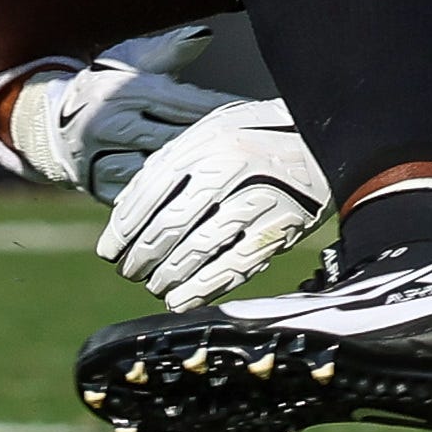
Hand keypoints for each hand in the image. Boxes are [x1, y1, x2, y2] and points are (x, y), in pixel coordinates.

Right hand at [0, 29, 236, 193]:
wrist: (49, 124)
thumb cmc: (104, 85)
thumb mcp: (130, 59)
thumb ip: (169, 49)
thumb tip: (205, 35)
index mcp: (122, 91)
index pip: (184, 103)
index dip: (220, 109)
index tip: (254, 113)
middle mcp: (110, 125)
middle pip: (177, 139)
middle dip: (215, 142)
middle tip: (254, 145)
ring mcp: (102, 160)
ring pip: (162, 171)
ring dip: (196, 172)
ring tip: (234, 171)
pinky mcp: (100, 188)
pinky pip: (144, 195)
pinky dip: (171, 194)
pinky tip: (200, 193)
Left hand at [98, 95, 326, 307]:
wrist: (321, 140)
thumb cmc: (256, 136)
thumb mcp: (210, 132)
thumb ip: (171, 165)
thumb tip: (127, 208)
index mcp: (204, 144)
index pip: (150, 194)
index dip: (124, 229)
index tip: (110, 251)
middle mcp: (227, 170)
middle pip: (170, 225)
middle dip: (141, 256)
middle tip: (129, 272)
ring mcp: (255, 201)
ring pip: (199, 250)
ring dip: (169, 276)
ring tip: (155, 286)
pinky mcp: (278, 228)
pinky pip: (235, 266)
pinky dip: (205, 288)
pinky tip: (184, 299)